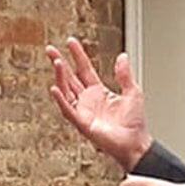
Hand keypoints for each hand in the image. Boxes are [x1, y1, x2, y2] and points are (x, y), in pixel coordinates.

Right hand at [46, 38, 153, 170]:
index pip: (84, 69)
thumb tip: (122, 57)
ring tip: (57, 62)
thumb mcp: (133, 92)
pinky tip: (55, 88)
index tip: (70, 42)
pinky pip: (68, 109)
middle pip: (69, 77)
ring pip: (66, 90)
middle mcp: (87, 100)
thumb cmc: (134, 123)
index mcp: (99, 92)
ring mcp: (83, 111)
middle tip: (49, 50)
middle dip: (59, 63)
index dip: (78, 55)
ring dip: (60, 76)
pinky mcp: (81, 123)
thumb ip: (124, 75)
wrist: (135, 143)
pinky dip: (61, 99)